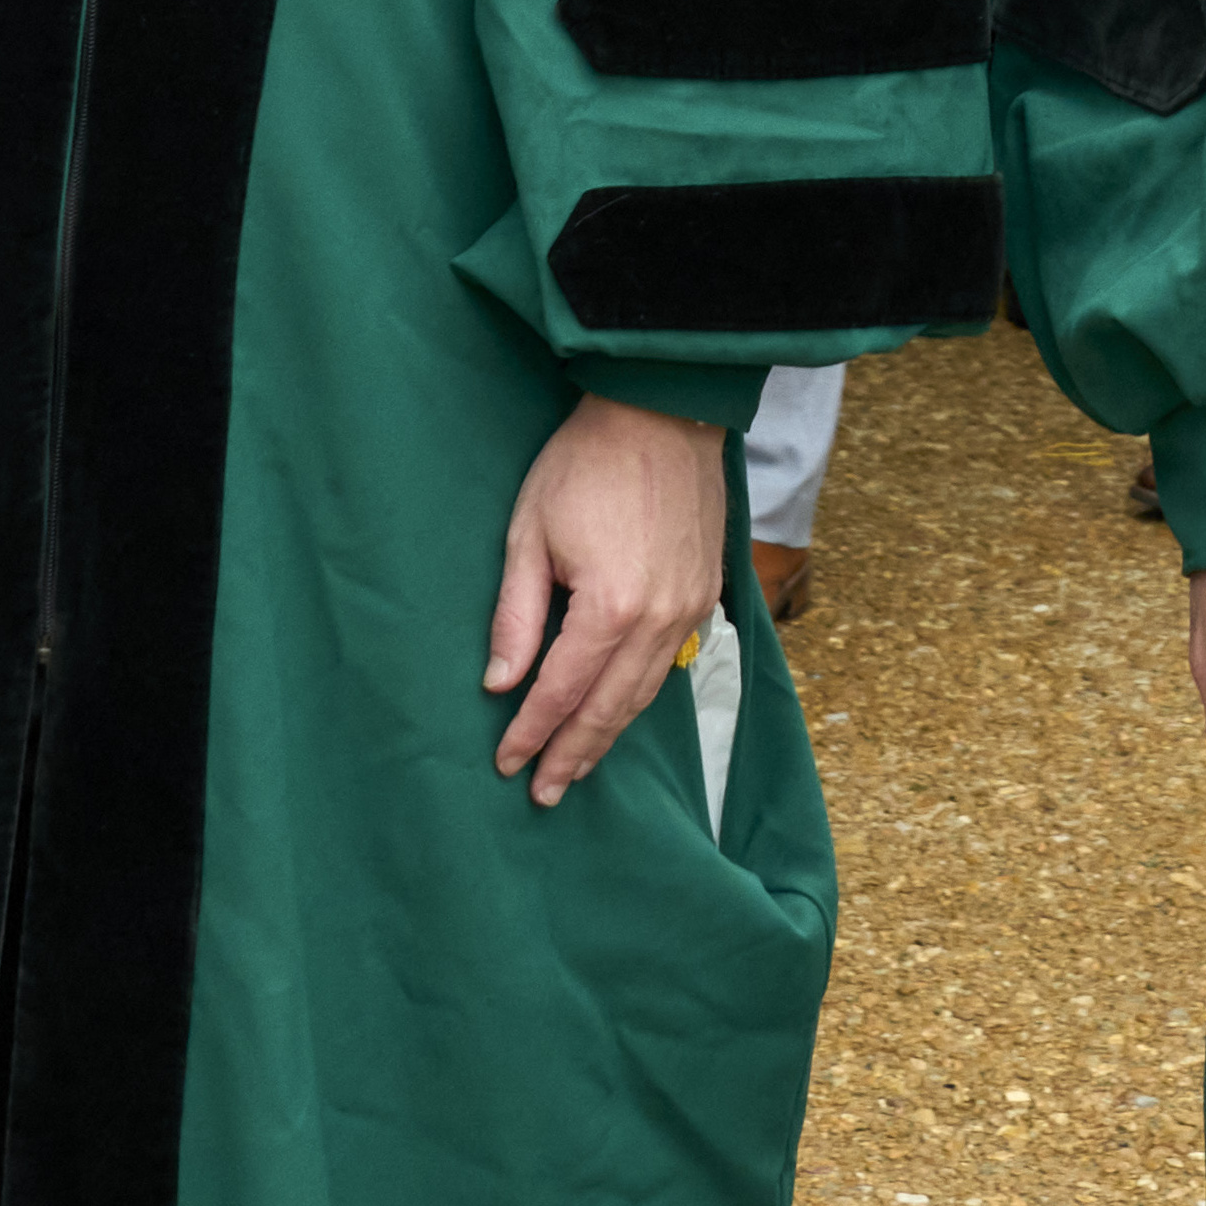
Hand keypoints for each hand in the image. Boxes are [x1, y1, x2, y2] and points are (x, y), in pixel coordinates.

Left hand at [481, 392, 730, 804]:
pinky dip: (639, 699)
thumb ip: (516, 614)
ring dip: (607, 736)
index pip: (560, 691)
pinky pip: (668, 665)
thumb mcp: (529, 532)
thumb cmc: (585, 464)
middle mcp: (658, 620)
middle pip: (608, 708)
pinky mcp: (706, 595)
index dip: (530, 732)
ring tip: (576, 768)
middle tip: (542, 793)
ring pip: (644, 695)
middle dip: (571, 754)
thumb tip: (499, 683)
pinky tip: (618, 713)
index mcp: (609, 606)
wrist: (662, 412)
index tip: (505, 762)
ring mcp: (689, 610)